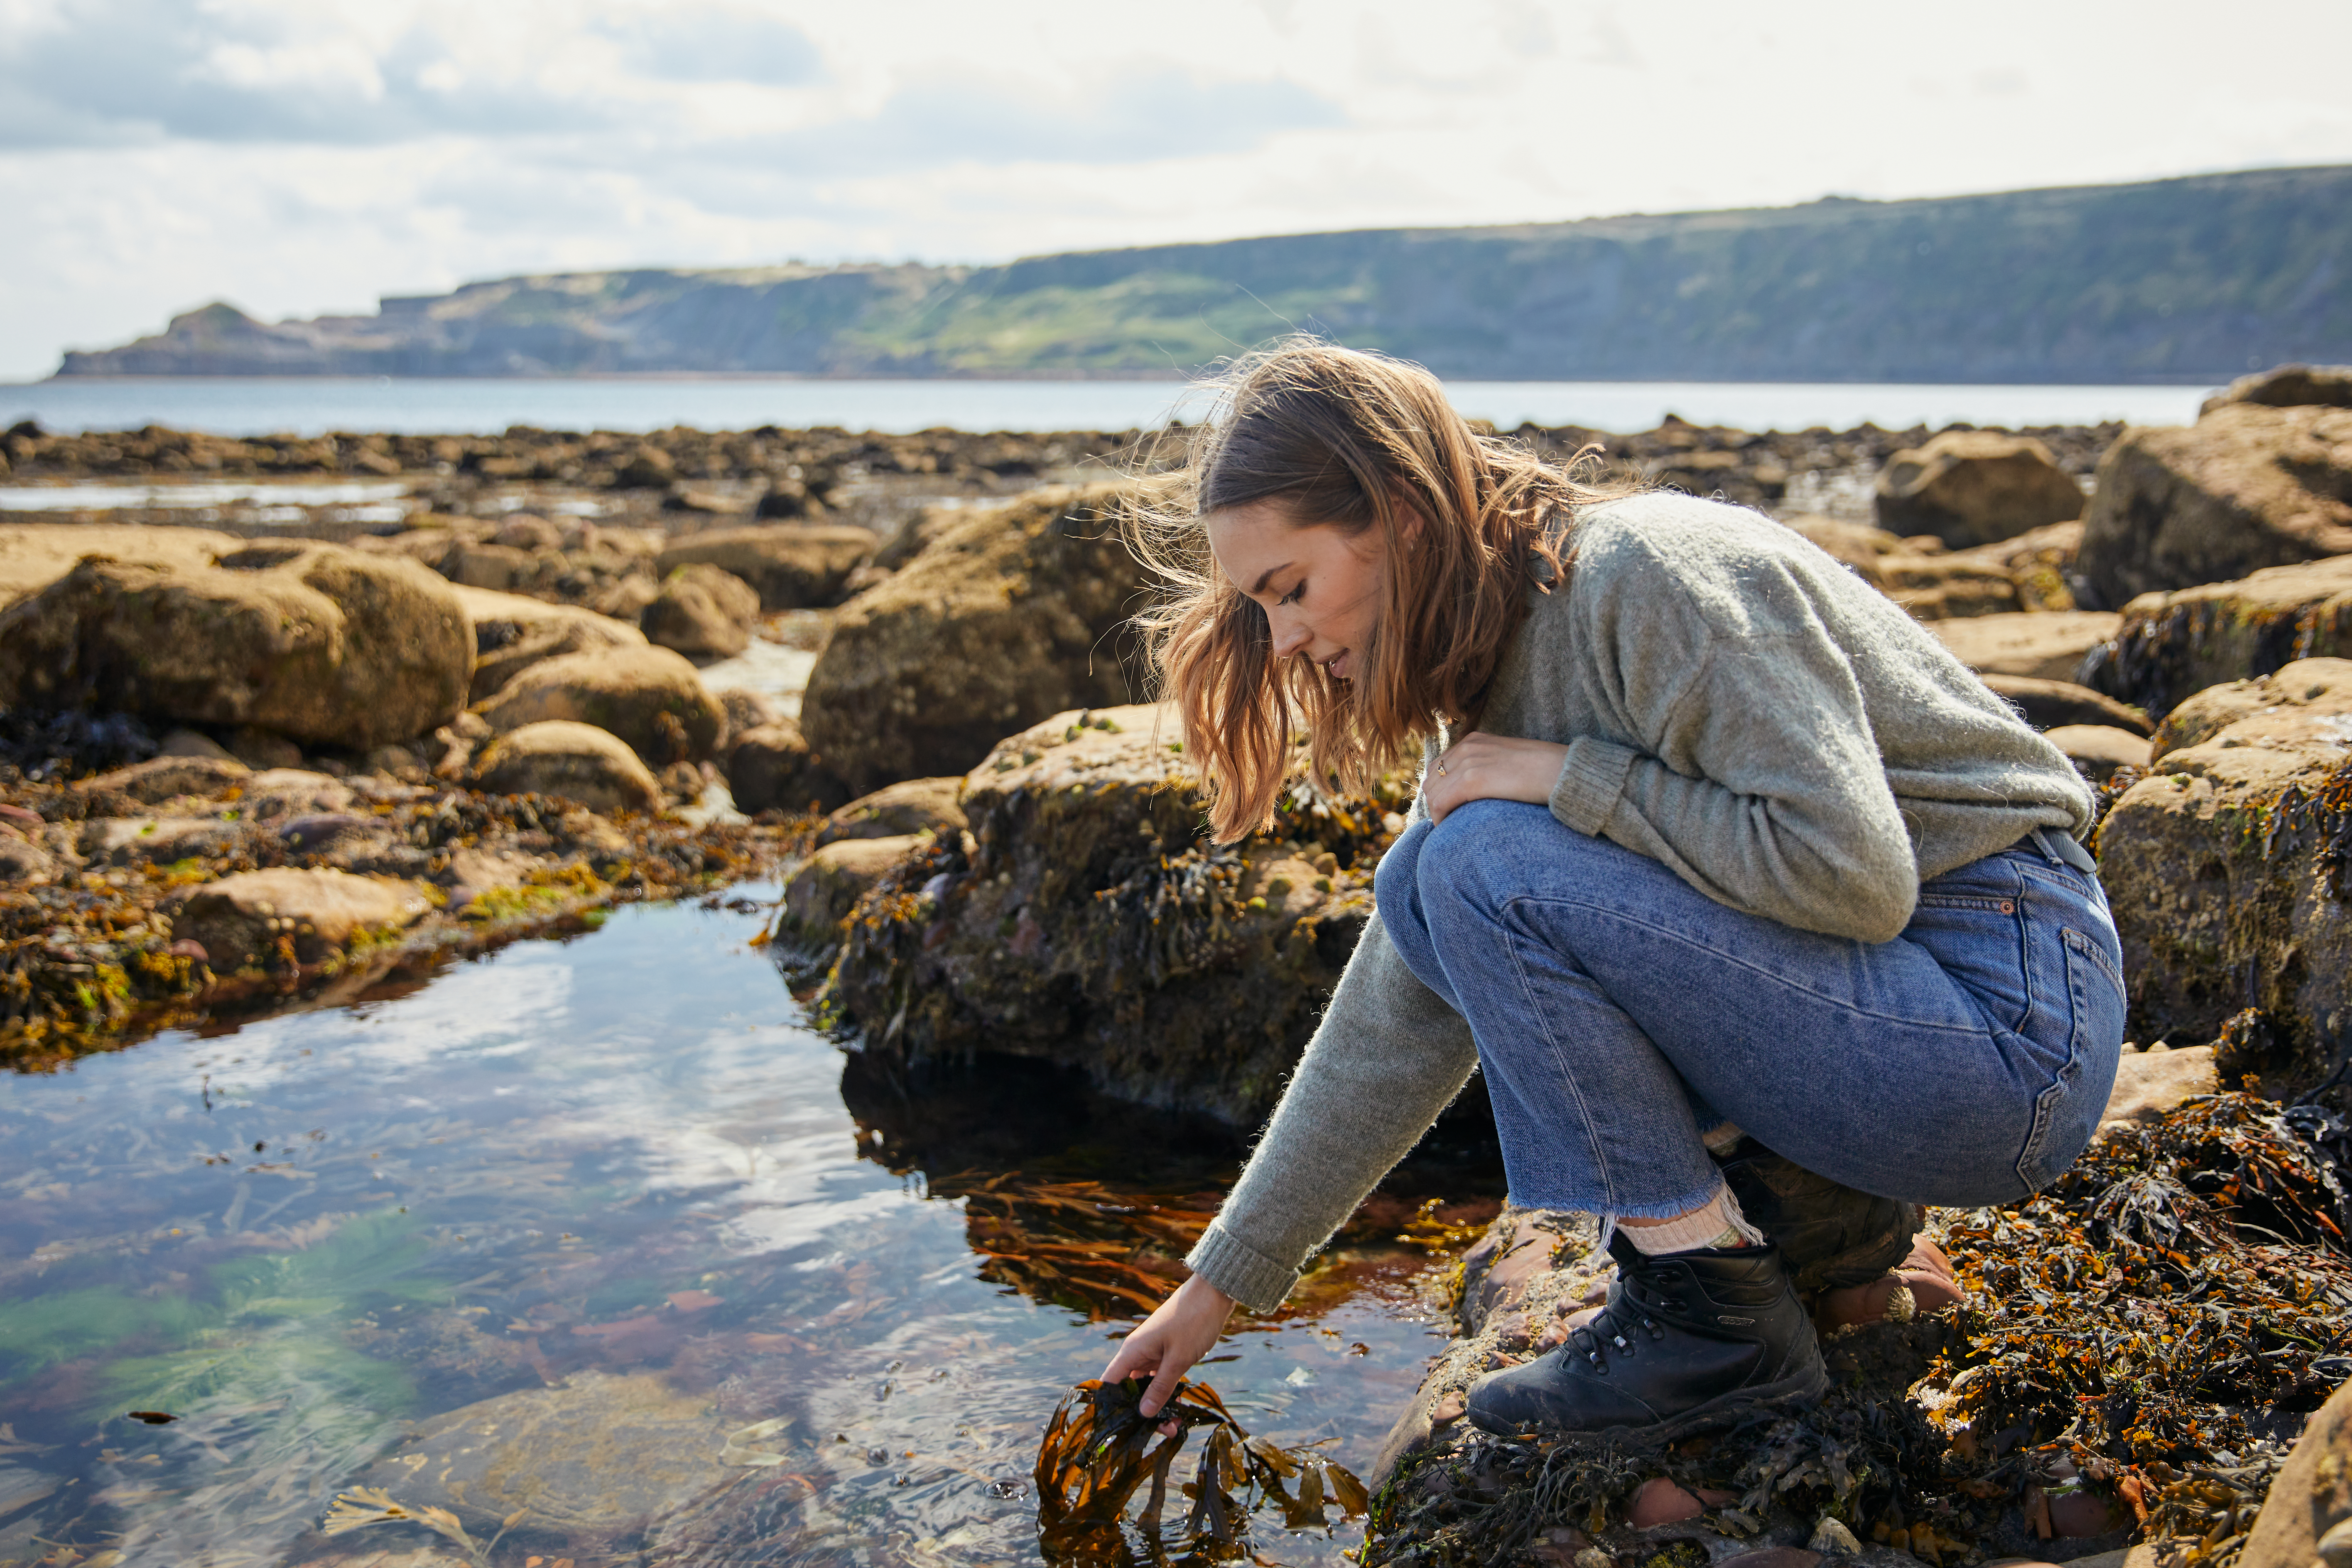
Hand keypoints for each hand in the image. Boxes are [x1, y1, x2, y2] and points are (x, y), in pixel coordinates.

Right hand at [1101, 1274, 1237, 1424]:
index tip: (1123, 1428)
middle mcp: (1138, 1352)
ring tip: (1176, 1424)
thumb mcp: (1178, 1359)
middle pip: (1130, 1389)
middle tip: (1165, 1431)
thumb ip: (1161, 1387)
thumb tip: (1144, 1413)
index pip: (1110, 1383)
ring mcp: (1153, 1352)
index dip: (1111, 1406)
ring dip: (1159, 1404)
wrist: (1214, 1293)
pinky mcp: (1167, 1351)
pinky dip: (1169, 1391)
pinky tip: (1181, 1406)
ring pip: (1148, 1385)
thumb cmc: (1193, 1321)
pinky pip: (1161, 1376)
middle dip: (1143, 1412)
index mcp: (1133, 1351)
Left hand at [1426, 733, 1569, 822]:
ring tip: (1451, 827)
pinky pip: (1441, 802)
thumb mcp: (1509, 763)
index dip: (1439, 790)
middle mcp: (1467, 747)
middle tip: (1448, 822)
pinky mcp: (1473, 779)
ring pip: (1433, 791)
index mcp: (1474, 741)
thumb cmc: (1544, 773)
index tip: (1449, 809)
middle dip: (1435, 802)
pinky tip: (1450, 828)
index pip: (1439, 766)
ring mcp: (1469, 761)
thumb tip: (1479, 790)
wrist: (1563, 772)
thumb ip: (1489, 769)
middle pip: (1432, 779)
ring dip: (1437, 813)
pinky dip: (1440, 818)